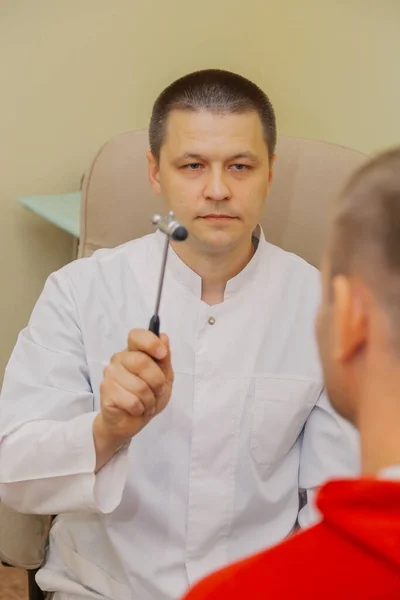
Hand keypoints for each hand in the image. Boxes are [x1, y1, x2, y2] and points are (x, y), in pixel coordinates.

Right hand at [93, 330, 172, 469]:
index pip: (136, 336)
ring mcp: (109, 374)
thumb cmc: (148, 396)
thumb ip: (164, 358)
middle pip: (141, 362)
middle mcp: (119, 359)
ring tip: (146, 403)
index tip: (162, 355)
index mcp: (133, 351)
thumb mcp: (165, 377)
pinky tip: (136, 409)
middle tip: (157, 390)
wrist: (131, 421)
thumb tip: (163, 337)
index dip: (151, 343)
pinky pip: (131, 401)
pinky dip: (140, 409)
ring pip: (139, 386)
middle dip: (157, 381)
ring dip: (149, 400)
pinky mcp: (105, 391)